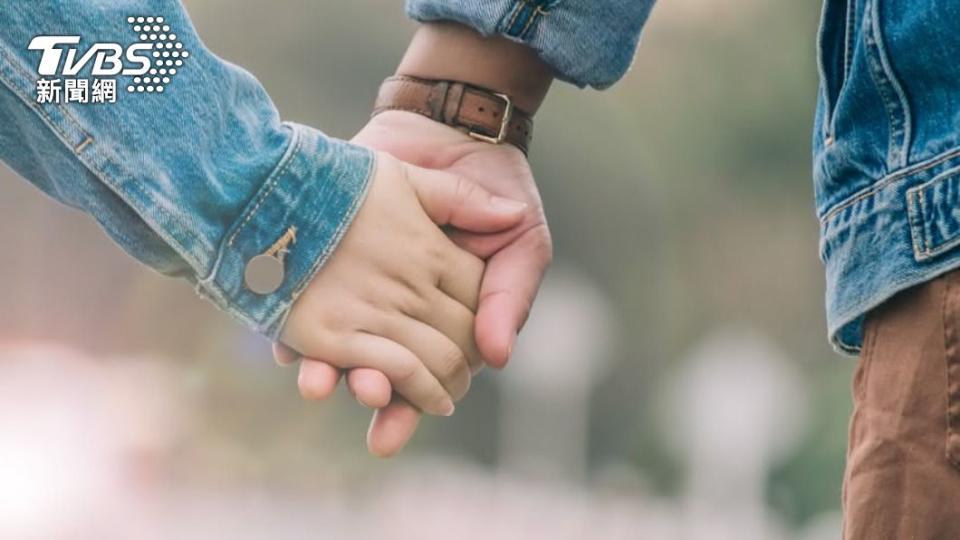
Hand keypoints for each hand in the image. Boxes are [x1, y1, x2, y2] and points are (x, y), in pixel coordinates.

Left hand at [281, 110, 551, 455]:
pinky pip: (304, 298)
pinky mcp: (329, 255)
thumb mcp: (520, 239)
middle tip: (359, 394)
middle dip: (366, 392)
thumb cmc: (495, 190)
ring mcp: (361, 287)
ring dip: (326, 370)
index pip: (425, 379)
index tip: (388, 428)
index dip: (408, 406)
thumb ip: (510, 296)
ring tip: (317, 383)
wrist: (449, 127)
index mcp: (447, 323)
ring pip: (338, 343)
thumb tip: (497, 356)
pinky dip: (293, 325)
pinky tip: (286, 344)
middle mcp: (399, 314)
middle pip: (377, 371)